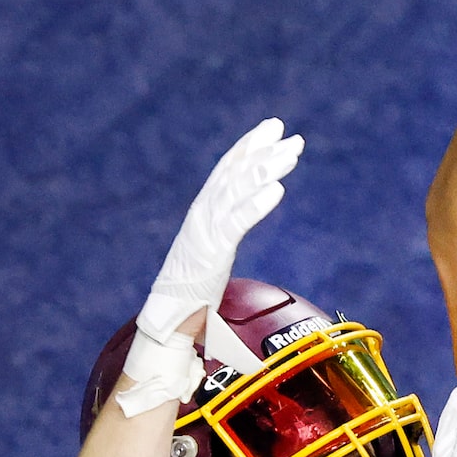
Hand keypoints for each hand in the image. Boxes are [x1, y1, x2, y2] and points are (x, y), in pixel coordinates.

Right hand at [116, 118, 302, 415]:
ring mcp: (204, 234)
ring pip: (236, 192)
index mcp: (202, 218)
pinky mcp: (210, 254)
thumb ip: (223, 238)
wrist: (166, 326)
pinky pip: (236, 223)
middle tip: (288, 134)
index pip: (227, 175)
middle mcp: (201, 218)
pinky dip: (256, 205)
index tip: (271, 130)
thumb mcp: (211, 260)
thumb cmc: (189, 300)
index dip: (248, 149)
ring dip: (265, 171)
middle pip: (234, 176)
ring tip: (290, 154)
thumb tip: (238, 228)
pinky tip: (278, 189)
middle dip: (262, 152)